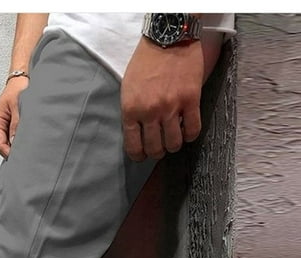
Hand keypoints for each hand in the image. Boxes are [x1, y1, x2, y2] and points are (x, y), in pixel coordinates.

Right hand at [0, 76, 28, 157]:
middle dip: (12, 152)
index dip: (8, 152)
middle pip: (3, 145)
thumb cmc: (18, 88)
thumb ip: (16, 124)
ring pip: (8, 142)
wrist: (21, 79)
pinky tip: (26, 143)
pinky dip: (18, 141)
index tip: (18, 158)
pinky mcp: (11, 124)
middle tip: (24, 158)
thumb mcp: (17, 106)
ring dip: (16, 147)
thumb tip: (15, 141)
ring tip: (26, 152)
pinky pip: (13, 137)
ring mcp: (4, 125)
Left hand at [121, 36, 203, 161]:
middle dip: (157, 152)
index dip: (139, 155)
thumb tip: (137, 134)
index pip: (133, 146)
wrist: (168, 38)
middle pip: (155, 148)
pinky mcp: (191, 100)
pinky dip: (190, 135)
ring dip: (174, 145)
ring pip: (174, 143)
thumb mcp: (127, 89)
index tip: (142, 155)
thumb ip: (132, 112)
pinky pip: (193, 129)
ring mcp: (171, 107)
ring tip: (174, 139)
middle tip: (160, 148)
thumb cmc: (145, 63)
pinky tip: (187, 131)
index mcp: (131, 110)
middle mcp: (150, 112)